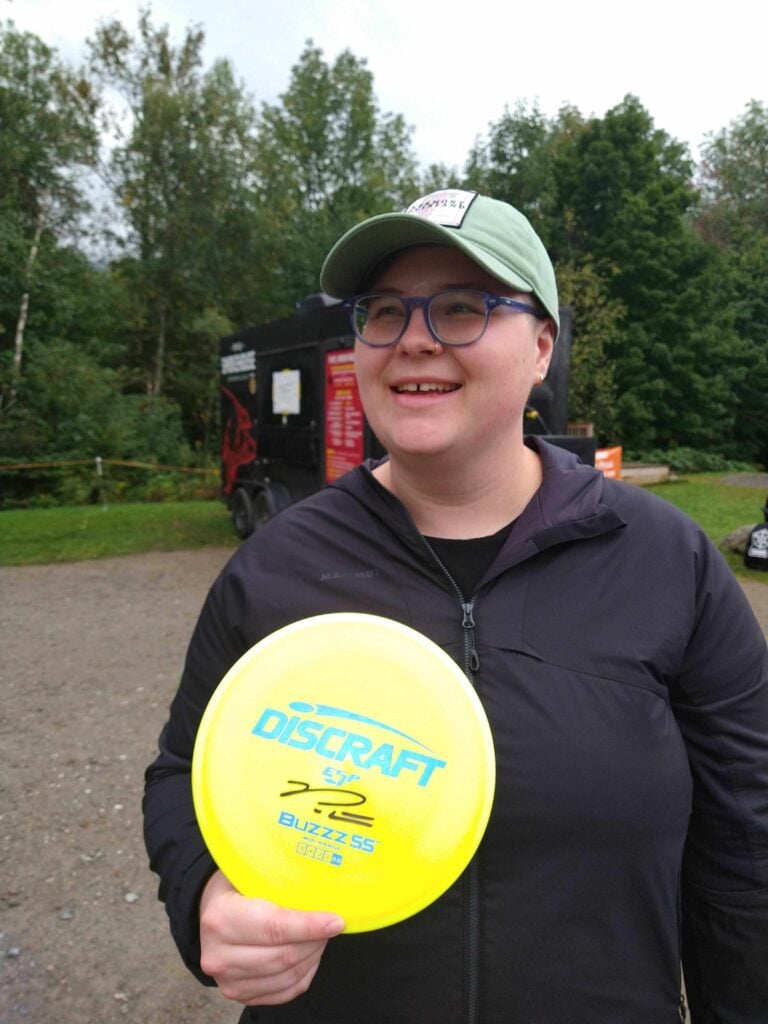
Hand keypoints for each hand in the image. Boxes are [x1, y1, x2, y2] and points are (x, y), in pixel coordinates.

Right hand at [199, 871, 345, 1004]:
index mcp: (221, 918)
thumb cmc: (234, 887)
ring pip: (288, 976)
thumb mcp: (248, 871)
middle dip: (316, 940)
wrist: (208, 913)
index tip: (336, 921)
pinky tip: (310, 954)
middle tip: (333, 924)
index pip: (274, 928)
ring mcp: (228, 980)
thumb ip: (279, 878)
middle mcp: (219, 955)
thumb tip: (322, 882)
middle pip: (284, 955)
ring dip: (313, 956)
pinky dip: (305, 974)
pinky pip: (284, 992)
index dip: (309, 926)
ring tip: (322, 936)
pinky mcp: (239, 995)